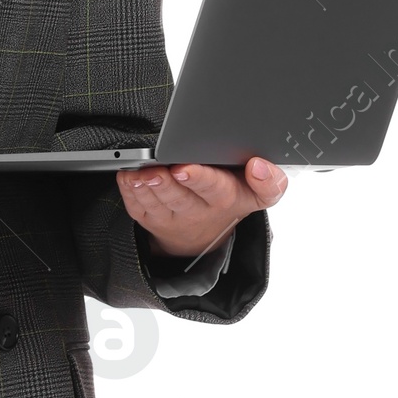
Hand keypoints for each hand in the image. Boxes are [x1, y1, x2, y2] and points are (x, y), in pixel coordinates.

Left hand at [117, 155, 286, 259]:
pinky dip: (131, 193)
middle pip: (182, 198)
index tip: (185, 168)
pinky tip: (127, 177)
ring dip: (145, 189)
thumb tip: (260, 165)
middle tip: (155, 171)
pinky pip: (139, 209)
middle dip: (167, 184)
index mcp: (228, 198)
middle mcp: (200, 211)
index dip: (201, 179)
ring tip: (138, 173)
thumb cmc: (233, 197)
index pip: (216, 189)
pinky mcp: (154, 221)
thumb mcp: (259, 193)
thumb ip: (269, 180)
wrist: (210, 232)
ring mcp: (174, 218)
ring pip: (158, 205)